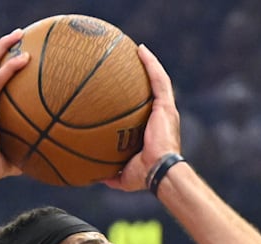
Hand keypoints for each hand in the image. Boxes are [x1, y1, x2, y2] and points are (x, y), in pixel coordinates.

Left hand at [103, 45, 181, 191]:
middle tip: (129, 65)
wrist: (159, 172)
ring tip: (138, 49)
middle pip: (153, 91)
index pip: (146, 110)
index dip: (137, 99)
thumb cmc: (145, 176)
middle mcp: (162, 117)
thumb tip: (93, 177)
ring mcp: (166, 110)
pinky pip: (159, 79)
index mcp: (153, 130)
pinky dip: (151, 64)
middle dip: (144, 77)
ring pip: (158, 80)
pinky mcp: (166, 106)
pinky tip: (141, 50)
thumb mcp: (123, 176)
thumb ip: (110, 174)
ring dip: (149, 63)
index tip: (124, 90)